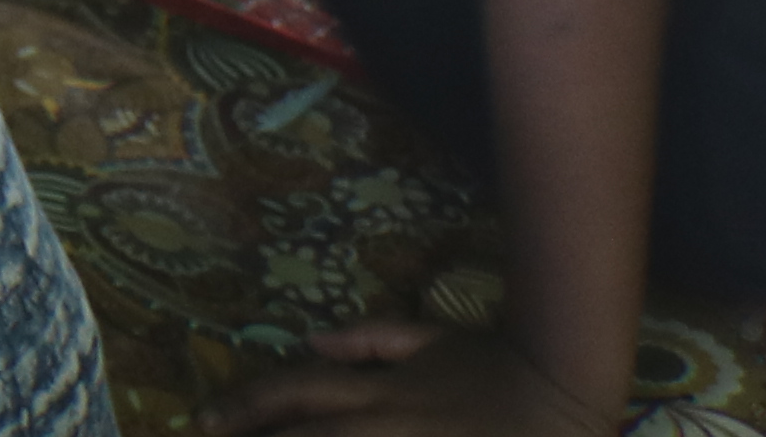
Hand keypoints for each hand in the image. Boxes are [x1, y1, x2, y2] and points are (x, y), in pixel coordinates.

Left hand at [202, 316, 617, 433]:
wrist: (563, 395)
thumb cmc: (496, 367)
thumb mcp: (431, 338)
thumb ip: (368, 338)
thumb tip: (310, 341)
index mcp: (377, 389)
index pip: (292, 393)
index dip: (242, 406)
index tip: (202, 420)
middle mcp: (383, 423)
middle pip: (304, 435)